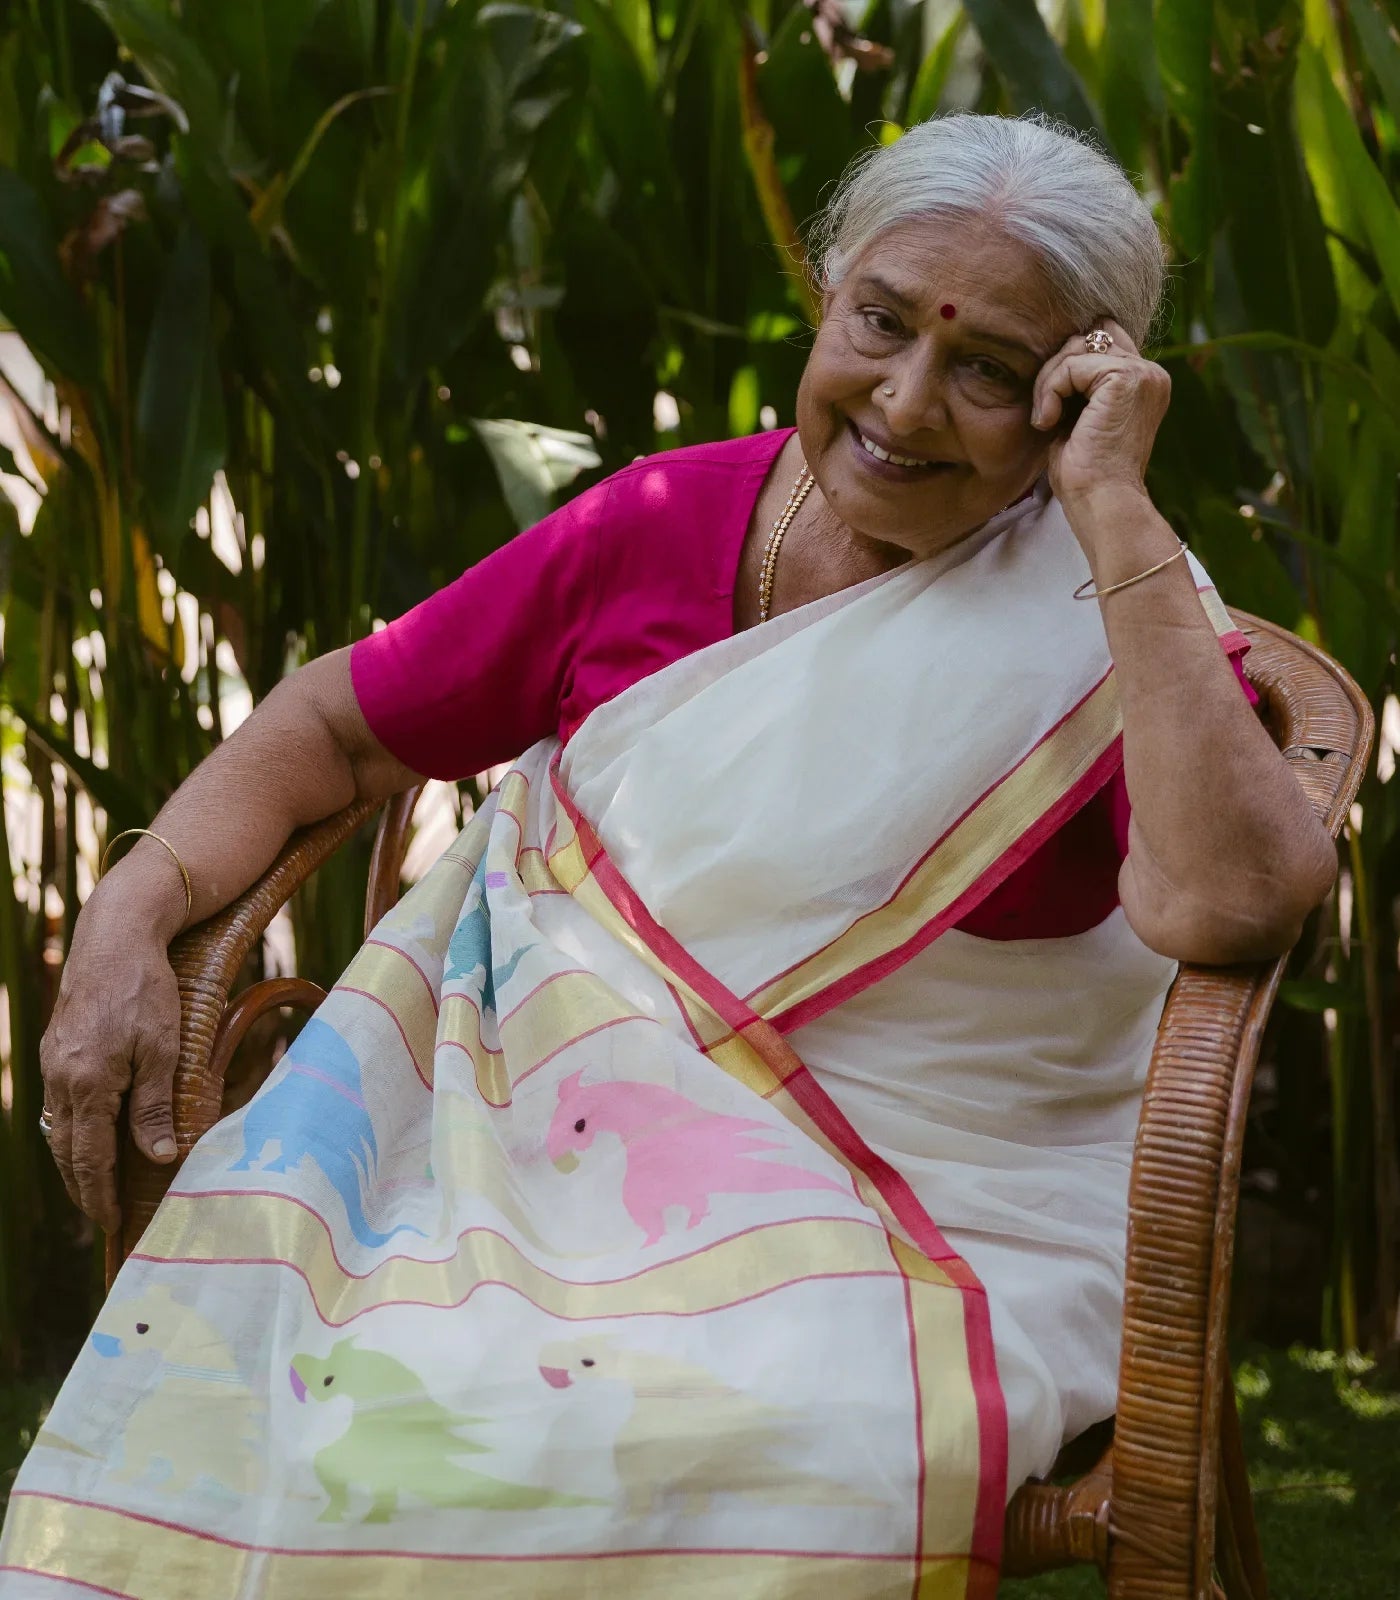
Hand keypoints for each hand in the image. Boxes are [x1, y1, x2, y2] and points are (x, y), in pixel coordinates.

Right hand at [40, 889, 181, 1232]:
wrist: (115, 937)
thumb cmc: (147, 990)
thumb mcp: (162, 1048)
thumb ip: (154, 1105)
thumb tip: (157, 1158)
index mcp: (88, 1084)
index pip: (90, 1158)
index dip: (100, 1194)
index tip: (113, 1222)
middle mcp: (61, 1079)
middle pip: (67, 1151)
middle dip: (83, 1188)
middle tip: (102, 1217)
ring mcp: (54, 1064)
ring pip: (59, 1130)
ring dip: (76, 1163)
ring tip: (95, 1189)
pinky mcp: (58, 1051)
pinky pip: (60, 1105)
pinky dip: (73, 1131)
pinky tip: (88, 1138)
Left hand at [1030, 319, 1170, 513]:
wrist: (1101, 502)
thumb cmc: (1085, 474)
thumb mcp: (1080, 418)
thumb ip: (1078, 384)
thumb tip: (1054, 356)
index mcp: (1144, 382)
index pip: (1102, 339)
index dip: (1069, 365)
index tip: (1054, 407)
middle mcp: (1150, 373)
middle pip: (1088, 337)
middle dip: (1056, 369)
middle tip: (1045, 412)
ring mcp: (1142, 373)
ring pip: (1076, 348)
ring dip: (1049, 381)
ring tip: (1046, 420)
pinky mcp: (1125, 378)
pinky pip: (1071, 365)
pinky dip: (1050, 391)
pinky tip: (1048, 422)